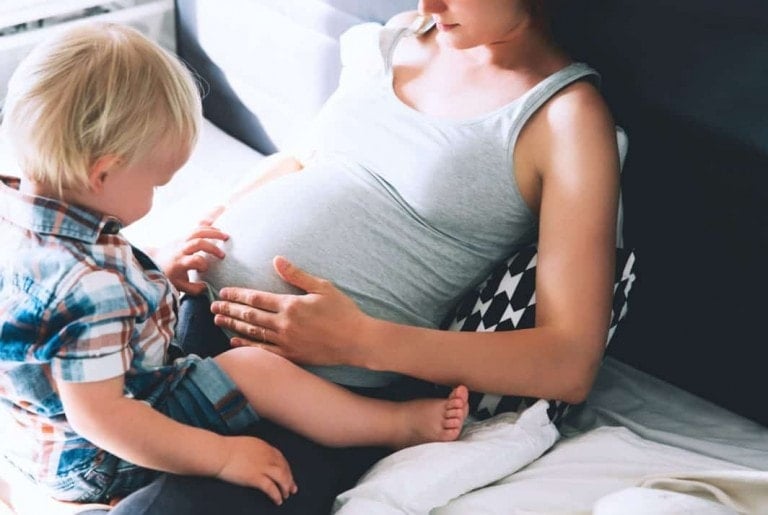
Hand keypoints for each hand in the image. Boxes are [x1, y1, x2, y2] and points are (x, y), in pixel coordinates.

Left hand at [161, 225, 228, 294]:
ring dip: (213, 233)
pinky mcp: (183, 235)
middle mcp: (180, 249)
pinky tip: (218, 230)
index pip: (195, 260)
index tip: (205, 270)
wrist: (153, 261)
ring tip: (226, 236)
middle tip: (223, 254)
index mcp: (179, 262)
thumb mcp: (179, 286)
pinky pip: (196, 228)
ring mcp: (181, 240)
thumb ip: (194, 289)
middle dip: (212, 247)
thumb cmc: (168, 275)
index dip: (203, 265)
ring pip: (198, 232)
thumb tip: (207, 287)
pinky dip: (208, 227)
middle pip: (198, 243)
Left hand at [210, 256, 367, 365]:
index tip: (222, 292)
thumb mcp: (322, 287)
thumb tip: (277, 259)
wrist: (357, 341)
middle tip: (212, 307)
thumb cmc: (343, 312)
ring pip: (253, 333)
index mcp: (290, 305)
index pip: (256, 298)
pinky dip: (247, 346)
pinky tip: (235, 342)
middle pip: (249, 316)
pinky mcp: (292, 356)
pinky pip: (264, 351)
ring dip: (233, 326)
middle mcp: (284, 324)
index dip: (237, 295)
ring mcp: (286, 342)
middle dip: (229, 310)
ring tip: (217, 321)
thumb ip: (297, 275)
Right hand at [217, 435, 296, 504]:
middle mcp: (266, 455)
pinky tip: (278, 500)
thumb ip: (254, 450)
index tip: (289, 475)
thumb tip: (255, 457)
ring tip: (285, 496)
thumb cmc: (225, 449)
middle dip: (290, 479)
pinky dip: (276, 495)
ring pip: (282, 478)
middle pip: (284, 468)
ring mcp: (262, 466)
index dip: (286, 467)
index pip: (280, 458)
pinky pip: (271, 488)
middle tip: (293, 489)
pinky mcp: (255, 477)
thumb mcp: (245, 444)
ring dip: (286, 487)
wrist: (218, 453)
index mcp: (264, 446)